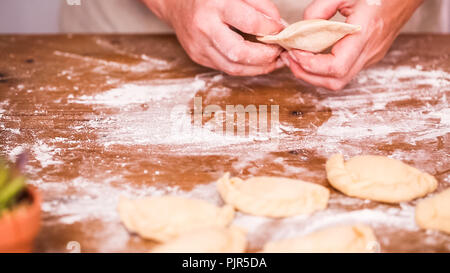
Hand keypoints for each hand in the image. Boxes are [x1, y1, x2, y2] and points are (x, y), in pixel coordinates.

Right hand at [143, 0, 283, 75]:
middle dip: (264, 56)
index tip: (281, 31)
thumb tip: (279, 27)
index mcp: (214, 4)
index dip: (270, 30)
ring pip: (233, 67)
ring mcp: (198, 45)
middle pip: (239, 52)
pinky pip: (225, 68)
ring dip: (258, 68)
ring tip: (273, 62)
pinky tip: (257, 62)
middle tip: (279, 52)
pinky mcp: (197, 57)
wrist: (177, 3)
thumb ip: (260, 6)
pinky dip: (245, 68)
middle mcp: (204, 27)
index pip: (249, 23)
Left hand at [281, 0, 422, 89]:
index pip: (336, 67)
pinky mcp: (368, 57)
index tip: (295, 52)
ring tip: (297, 59)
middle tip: (290, 59)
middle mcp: (369, 51)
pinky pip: (343, 72)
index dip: (311, 65)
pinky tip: (312, 56)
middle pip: (335, 82)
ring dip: (313, 75)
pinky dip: (323, 69)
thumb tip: (301, 28)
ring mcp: (370, 57)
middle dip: (307, 75)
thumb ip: (320, 9)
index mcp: (365, 34)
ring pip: (338, 81)